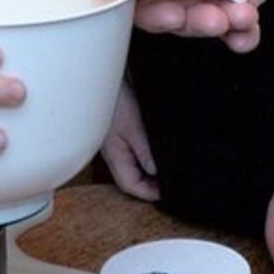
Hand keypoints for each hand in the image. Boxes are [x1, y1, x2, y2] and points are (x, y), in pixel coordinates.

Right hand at [88, 0, 273, 52]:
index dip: (150, 16)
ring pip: (205, 25)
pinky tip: (246, 28)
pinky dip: (243, 36)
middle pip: (172, 19)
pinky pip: (240, 26)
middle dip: (188, 24)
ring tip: (233, 15)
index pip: (136, 2)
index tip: (165, 14)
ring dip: (216, 28)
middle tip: (204, 16)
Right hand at [99, 85, 159, 199]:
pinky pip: (132, 153)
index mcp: (115, 156)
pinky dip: (145, 158)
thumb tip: (156, 173)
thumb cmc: (114, 100)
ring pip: (131, 167)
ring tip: (167, 172)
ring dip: (148, 172)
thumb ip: (146, 152)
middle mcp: (113, 154)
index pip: (130, 186)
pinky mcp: (119, 132)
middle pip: (130, 179)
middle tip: (171, 185)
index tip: (168, 194)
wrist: (102, 79)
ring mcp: (115, 143)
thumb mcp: (135, 127)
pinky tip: (156, 152)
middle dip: (149, 187)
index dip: (149, 194)